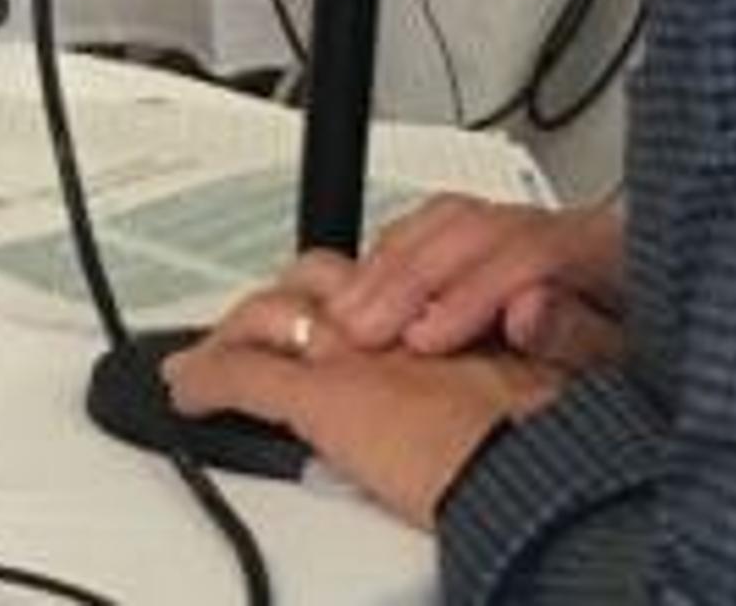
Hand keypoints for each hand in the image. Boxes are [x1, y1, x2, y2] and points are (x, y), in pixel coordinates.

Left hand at [165, 263, 567, 524]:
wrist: (536, 465)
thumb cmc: (548, 436)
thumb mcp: (546, 376)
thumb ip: (526, 346)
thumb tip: (525, 333)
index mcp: (448, 308)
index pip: (383, 269)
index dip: (351, 285)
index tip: (336, 299)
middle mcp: (395, 317)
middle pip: (321, 278)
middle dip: (289, 297)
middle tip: (260, 322)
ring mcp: (351, 351)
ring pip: (274, 314)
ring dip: (242, 332)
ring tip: (214, 355)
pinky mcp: (317, 395)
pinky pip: (240, 376)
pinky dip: (207, 381)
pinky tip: (186, 387)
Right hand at [322, 196, 629, 369]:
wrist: (664, 338)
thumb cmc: (650, 358)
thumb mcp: (632, 366)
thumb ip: (579, 336)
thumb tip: (528, 310)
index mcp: (608, 250)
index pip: (527, 253)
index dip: (468, 293)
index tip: (425, 338)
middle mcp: (565, 226)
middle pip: (474, 226)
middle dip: (409, 277)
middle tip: (363, 331)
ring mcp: (530, 226)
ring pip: (449, 217)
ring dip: (389, 264)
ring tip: (349, 314)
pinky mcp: (500, 238)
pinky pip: (437, 223)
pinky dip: (393, 253)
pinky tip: (363, 285)